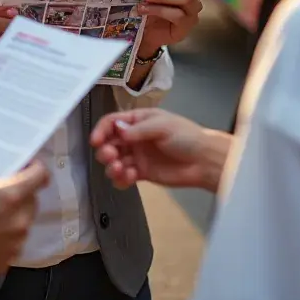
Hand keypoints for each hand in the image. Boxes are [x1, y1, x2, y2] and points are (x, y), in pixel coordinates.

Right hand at [0, 162, 49, 281]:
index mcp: (10, 196)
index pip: (40, 176)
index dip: (36, 169)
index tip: (29, 167)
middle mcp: (19, 220)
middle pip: (32, 201)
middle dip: (21, 194)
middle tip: (1, 193)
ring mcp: (14, 243)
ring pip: (22, 223)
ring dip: (12, 216)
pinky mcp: (6, 261)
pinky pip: (11, 242)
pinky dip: (3, 236)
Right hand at [90, 108, 222, 189]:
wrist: (204, 161)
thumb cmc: (185, 137)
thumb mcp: (162, 126)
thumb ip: (138, 129)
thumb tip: (117, 130)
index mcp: (138, 120)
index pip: (112, 122)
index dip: (101, 130)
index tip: (95, 141)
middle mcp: (134, 137)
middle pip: (109, 143)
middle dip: (105, 150)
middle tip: (111, 157)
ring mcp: (137, 156)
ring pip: (114, 162)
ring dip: (111, 167)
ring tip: (120, 170)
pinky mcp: (142, 174)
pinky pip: (124, 177)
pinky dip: (121, 179)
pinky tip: (130, 178)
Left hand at [137, 0, 202, 53]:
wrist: (145, 31)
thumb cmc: (150, 7)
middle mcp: (193, 0)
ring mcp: (191, 15)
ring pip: (185, 2)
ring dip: (162, 0)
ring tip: (144, 3)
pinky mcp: (186, 27)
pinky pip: (178, 16)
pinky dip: (159, 11)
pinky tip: (145, 11)